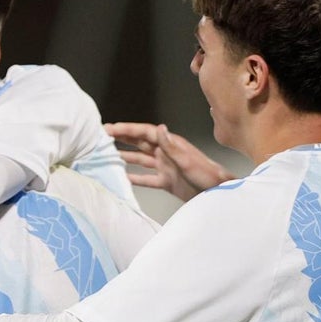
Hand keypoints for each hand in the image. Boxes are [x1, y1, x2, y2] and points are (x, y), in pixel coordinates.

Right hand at [105, 121, 232, 200]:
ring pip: (141, 160)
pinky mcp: (167, 181)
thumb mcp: (188, 160)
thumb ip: (171, 146)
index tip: (110, 128)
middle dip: (122, 138)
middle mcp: (166, 153)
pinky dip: (135, 178)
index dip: (127, 130)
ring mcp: (165, 167)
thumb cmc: (207, 175)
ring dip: (125, 157)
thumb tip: (159, 128)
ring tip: (108, 155)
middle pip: (140, 143)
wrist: (217, 193)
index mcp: (171, 144)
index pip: (144, 133)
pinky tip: (123, 178)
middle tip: (103, 135)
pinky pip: (146, 179)